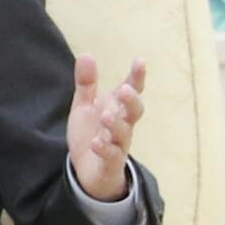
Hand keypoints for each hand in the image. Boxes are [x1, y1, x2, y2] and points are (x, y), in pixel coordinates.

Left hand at [66, 53, 145, 200]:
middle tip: (124, 90)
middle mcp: (122, 125)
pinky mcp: (110, 162)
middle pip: (135, 111)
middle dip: (131, 101)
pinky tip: (97, 142)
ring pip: (124, 133)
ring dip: (116, 124)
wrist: (86, 171)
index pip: (131, 90)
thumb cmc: (91, 133)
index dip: (137, 77)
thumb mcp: (84, 106)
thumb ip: (86, 83)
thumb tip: (87, 54)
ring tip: (105, 116)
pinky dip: (105, 148)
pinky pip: (111, 155)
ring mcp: (118, 144)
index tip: (140, 61)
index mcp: (116, 108)